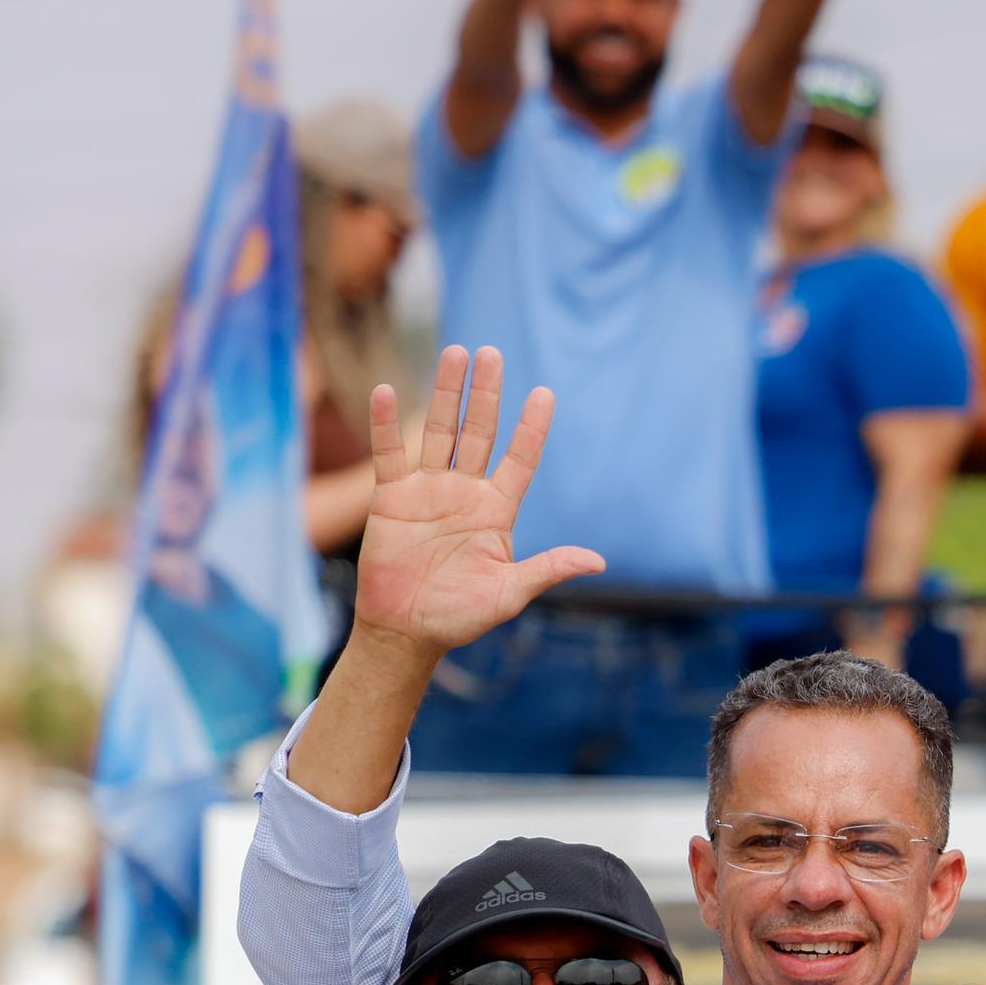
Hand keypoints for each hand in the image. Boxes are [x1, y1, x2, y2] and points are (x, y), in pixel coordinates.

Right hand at [351, 346, 603, 655]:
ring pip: (440, 432)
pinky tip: (389, 391)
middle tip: (492, 353)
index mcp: (497, 511)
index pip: (520, 459)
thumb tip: (598, 561)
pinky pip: (389, 454)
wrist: (407, 631)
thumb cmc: (460, 616)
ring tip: (456, 353)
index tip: (546, 394)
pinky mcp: (392, 498)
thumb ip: (547, 569)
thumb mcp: (509, 593)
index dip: (532, 429)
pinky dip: (387, 424)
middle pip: (479, 432)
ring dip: (447, 394)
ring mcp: (428, 490)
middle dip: (486, 394)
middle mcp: (465, 492)